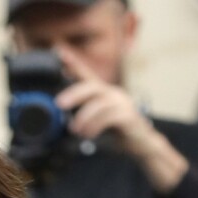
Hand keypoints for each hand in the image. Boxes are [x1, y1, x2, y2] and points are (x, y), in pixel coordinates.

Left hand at [55, 46, 188, 192]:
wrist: (139, 145)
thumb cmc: (114, 133)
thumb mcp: (95, 123)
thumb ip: (82, 118)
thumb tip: (61, 123)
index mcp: (102, 93)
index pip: (86, 74)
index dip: (73, 62)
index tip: (58, 51)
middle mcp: (112, 94)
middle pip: (91, 86)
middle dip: (74, 94)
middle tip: (59, 104)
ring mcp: (122, 103)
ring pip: (100, 103)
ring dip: (84, 117)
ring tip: (75, 130)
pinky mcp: (129, 116)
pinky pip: (110, 116)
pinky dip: (96, 125)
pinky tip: (88, 135)